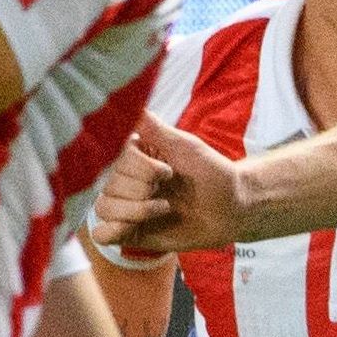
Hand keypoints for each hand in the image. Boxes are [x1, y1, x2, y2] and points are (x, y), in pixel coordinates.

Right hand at [90, 112, 243, 262]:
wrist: (233, 210)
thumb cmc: (214, 173)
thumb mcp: (186, 147)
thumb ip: (154, 129)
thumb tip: (131, 102)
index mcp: (137, 156)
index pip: (114, 159)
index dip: (141, 168)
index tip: (169, 171)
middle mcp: (127, 179)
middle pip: (109, 184)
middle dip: (142, 190)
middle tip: (169, 189)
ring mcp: (128, 206)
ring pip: (103, 207)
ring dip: (135, 211)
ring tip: (165, 208)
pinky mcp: (132, 232)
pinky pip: (103, 234)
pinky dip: (110, 231)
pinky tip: (131, 227)